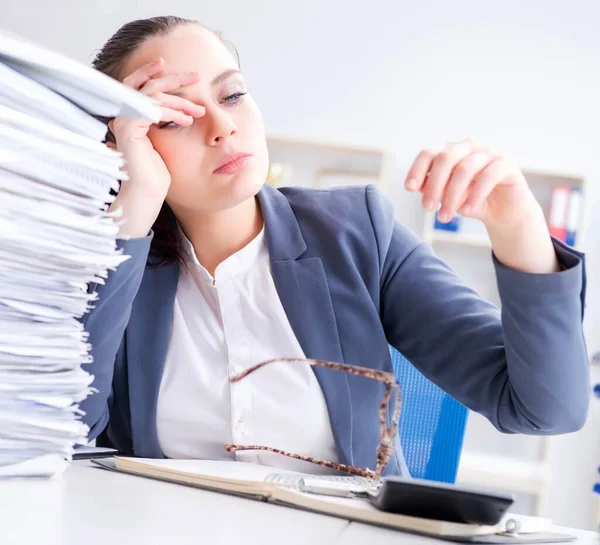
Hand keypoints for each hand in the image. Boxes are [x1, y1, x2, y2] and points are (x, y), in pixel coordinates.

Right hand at [107, 57, 205, 237]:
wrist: (148, 193)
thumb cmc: (157, 173)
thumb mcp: (165, 140)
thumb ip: (165, 121)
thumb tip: (183, 111)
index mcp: (129, 117)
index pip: (138, 86)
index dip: (151, 73)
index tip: (171, 68)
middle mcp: (122, 116)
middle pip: (147, 85)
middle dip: (173, 78)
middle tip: (196, 75)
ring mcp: (123, 121)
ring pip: (153, 96)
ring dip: (179, 101)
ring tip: (198, 111)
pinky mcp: (128, 128)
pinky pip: (153, 110)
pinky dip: (172, 113)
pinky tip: (187, 121)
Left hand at [404, 139, 538, 227]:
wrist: (503, 212)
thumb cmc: (471, 201)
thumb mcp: (447, 198)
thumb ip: (433, 190)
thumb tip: (418, 187)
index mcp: (451, 152)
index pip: (429, 153)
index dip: (417, 169)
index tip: (409, 188)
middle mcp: (469, 147)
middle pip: (445, 158)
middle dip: (434, 185)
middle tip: (427, 208)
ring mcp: (489, 153)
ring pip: (465, 169)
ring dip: (452, 196)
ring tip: (445, 217)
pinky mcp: (507, 165)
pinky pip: (488, 176)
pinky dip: (474, 195)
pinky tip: (466, 211)